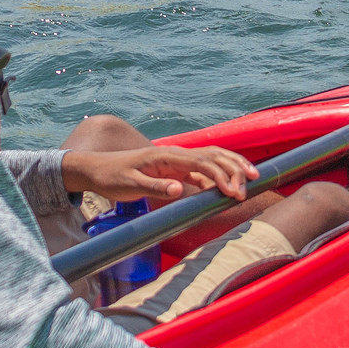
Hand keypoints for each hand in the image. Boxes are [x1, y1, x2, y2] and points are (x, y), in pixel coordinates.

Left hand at [63, 144, 258, 202]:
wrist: (96, 170)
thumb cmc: (112, 178)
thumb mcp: (129, 187)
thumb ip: (155, 188)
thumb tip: (180, 190)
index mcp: (166, 156)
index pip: (202, 162)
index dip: (221, 176)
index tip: (233, 192)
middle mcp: (175, 155)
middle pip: (213, 155)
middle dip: (235, 167)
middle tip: (252, 183)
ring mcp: (176, 162)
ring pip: (211, 159)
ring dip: (232, 167)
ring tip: (252, 177)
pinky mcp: (174, 171)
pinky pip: (202, 171)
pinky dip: (219, 176)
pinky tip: (229, 187)